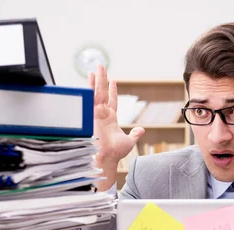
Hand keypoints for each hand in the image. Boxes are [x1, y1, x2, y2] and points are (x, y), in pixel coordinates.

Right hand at [89, 64, 144, 190]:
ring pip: (96, 92)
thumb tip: (142, 130)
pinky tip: (91, 77)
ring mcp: (96, 113)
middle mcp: (102, 114)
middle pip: (102, 93)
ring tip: (97, 67)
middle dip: (102, 80)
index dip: (112, 90)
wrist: (107, 158)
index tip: (113, 80)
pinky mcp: (92, 114)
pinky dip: (91, 88)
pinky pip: (92, 98)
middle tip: (101, 66)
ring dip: (96, 80)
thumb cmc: (115, 153)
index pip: (111, 100)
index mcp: (110, 119)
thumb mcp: (129, 141)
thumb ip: (135, 134)